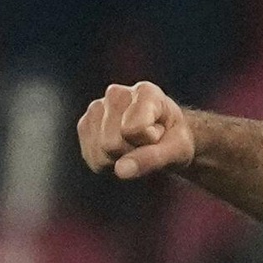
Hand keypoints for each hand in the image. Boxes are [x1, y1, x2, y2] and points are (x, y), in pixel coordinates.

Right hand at [77, 81, 195, 178]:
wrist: (166, 137)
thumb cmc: (175, 140)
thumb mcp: (178, 151)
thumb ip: (153, 158)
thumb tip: (121, 170)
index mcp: (146, 92)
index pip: (134, 130)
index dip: (149, 142)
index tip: (160, 134)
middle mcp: (116, 94)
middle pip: (112, 144)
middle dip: (133, 153)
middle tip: (147, 144)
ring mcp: (96, 108)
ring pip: (100, 153)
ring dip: (121, 159)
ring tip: (135, 145)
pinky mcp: (84, 125)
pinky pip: (92, 159)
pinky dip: (109, 163)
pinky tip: (121, 150)